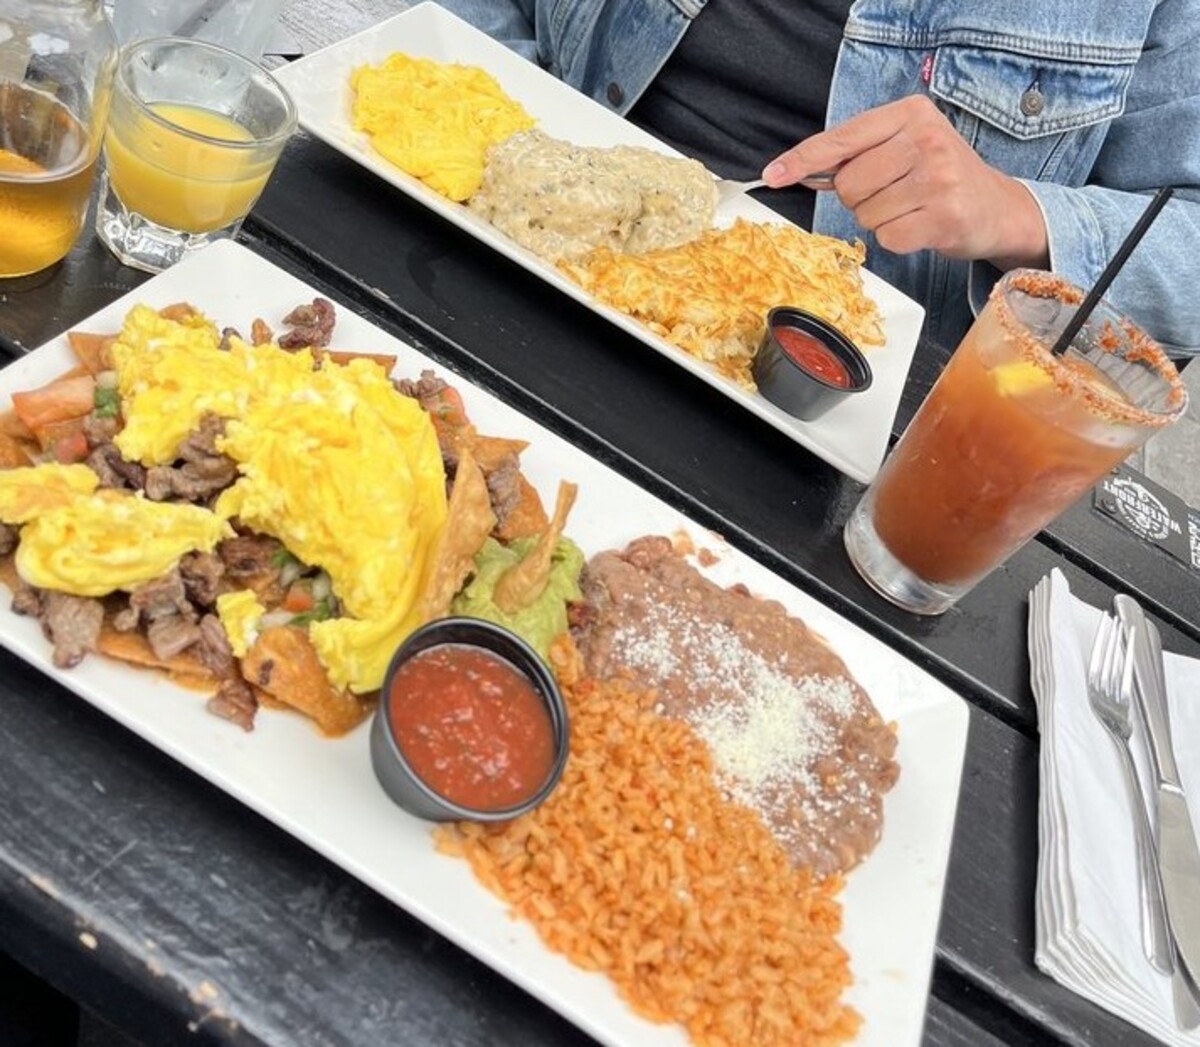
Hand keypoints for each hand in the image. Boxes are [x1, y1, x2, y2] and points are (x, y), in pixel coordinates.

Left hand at [763, 95, 1048, 271]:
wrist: (996, 207)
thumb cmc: (939, 176)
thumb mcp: (903, 146)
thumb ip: (855, 154)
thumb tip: (797, 170)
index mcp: (911, 113)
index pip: (841, 138)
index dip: (802, 159)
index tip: (772, 175)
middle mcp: (926, 139)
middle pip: (849, 183)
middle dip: (859, 198)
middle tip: (892, 193)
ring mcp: (938, 178)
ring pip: (866, 214)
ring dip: (880, 219)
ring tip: (911, 208)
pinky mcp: (944, 216)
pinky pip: (888, 237)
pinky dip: (897, 238)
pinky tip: (920, 225)